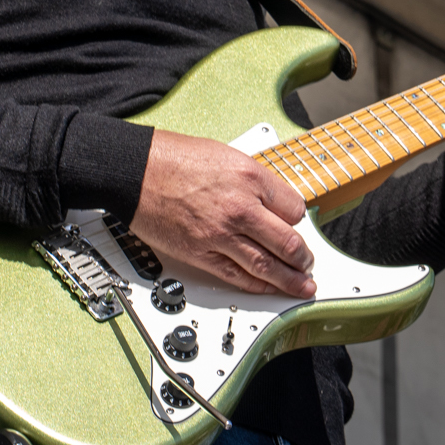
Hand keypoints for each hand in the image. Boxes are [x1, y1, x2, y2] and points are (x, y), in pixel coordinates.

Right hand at [131, 130, 315, 297]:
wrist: (135, 171)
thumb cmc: (173, 158)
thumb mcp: (226, 156)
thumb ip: (252, 181)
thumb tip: (269, 201)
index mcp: (251, 178)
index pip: (295, 209)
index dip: (299, 221)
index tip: (297, 227)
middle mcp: (241, 207)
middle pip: (289, 242)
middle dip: (303, 258)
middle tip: (308, 264)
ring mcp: (221, 234)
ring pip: (267, 265)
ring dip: (289, 280)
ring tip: (301, 286)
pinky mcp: (201, 253)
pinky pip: (237, 276)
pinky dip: (257, 286)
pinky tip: (268, 288)